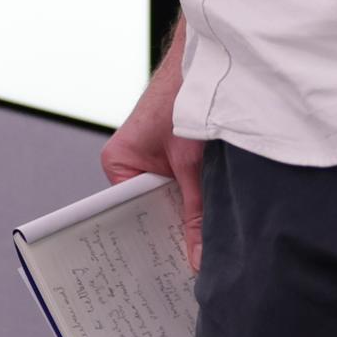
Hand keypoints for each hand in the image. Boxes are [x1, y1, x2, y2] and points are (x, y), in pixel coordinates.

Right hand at [102, 42, 208, 273]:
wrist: (213, 58)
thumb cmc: (187, 95)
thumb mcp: (192, 164)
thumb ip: (196, 215)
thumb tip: (197, 264)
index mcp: (120, 164)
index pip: (127, 215)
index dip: (146, 244)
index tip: (160, 277)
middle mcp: (134, 165)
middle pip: (152, 213)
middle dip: (173, 237)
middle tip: (188, 277)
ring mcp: (158, 163)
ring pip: (174, 204)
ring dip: (191, 220)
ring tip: (204, 258)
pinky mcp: (180, 159)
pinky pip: (187, 192)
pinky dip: (201, 205)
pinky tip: (216, 229)